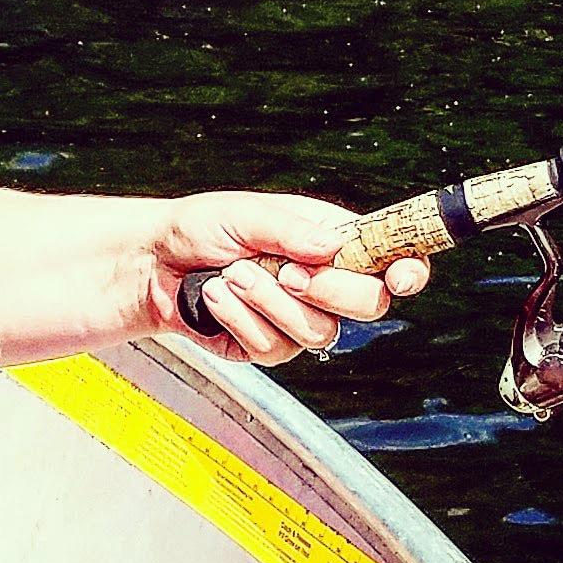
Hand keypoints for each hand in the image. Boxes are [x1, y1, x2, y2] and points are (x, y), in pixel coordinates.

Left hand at [144, 190, 430, 366]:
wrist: (154, 263)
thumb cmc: (201, 228)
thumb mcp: (243, 214)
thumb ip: (288, 230)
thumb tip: (331, 248)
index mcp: (331, 242)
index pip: (391, 260)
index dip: (409, 270)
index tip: (402, 276)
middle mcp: (323, 283)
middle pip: (370, 306)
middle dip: (331, 290)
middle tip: (287, 272)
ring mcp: (298, 319)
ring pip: (320, 332)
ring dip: (268, 301)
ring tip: (231, 274)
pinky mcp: (267, 346)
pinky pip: (275, 348)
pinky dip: (241, 320)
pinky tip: (216, 297)